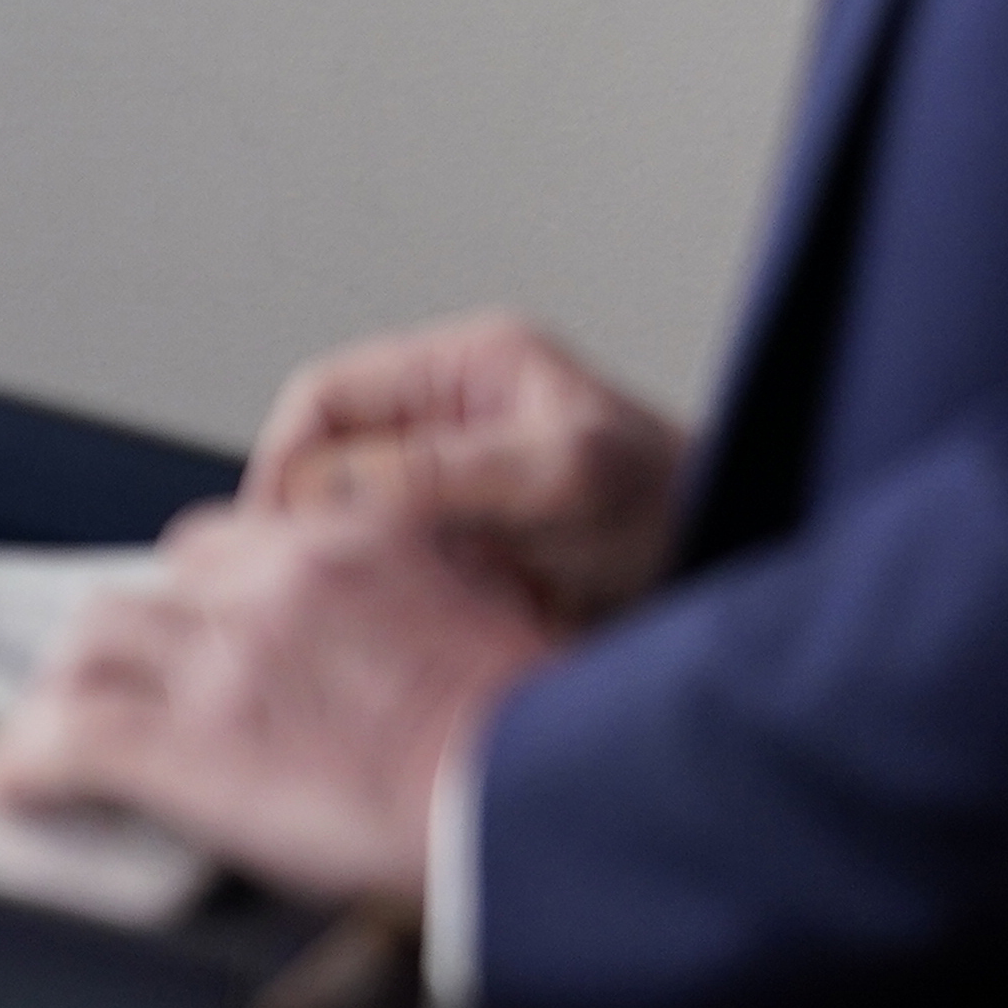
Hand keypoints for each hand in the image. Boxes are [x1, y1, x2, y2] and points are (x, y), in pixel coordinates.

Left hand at [0, 502, 554, 906]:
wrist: (530, 793)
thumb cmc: (528, 733)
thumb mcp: (475, 626)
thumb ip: (408, 614)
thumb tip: (389, 657)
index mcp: (346, 541)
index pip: (224, 543)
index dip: (194, 596)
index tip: (190, 636)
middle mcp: (269, 583)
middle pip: (147, 593)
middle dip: (124, 643)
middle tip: (116, 692)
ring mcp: (218, 663)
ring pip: (89, 652)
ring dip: (67, 698)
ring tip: (52, 741)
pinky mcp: (181, 747)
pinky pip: (61, 742)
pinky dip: (21, 767)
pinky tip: (6, 791)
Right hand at [248, 311, 689, 630]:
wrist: (732, 583)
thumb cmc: (676, 508)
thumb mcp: (563, 476)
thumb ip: (447, 472)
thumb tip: (329, 489)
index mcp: (471, 370)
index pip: (327, 397)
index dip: (287, 465)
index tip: (275, 538)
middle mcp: (455, 422)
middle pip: (326, 462)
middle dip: (308, 526)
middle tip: (298, 589)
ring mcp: (458, 491)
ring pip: (349, 527)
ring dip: (344, 573)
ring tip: (354, 618)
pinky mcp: (465, 557)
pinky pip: (386, 577)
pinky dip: (380, 606)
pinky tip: (399, 637)